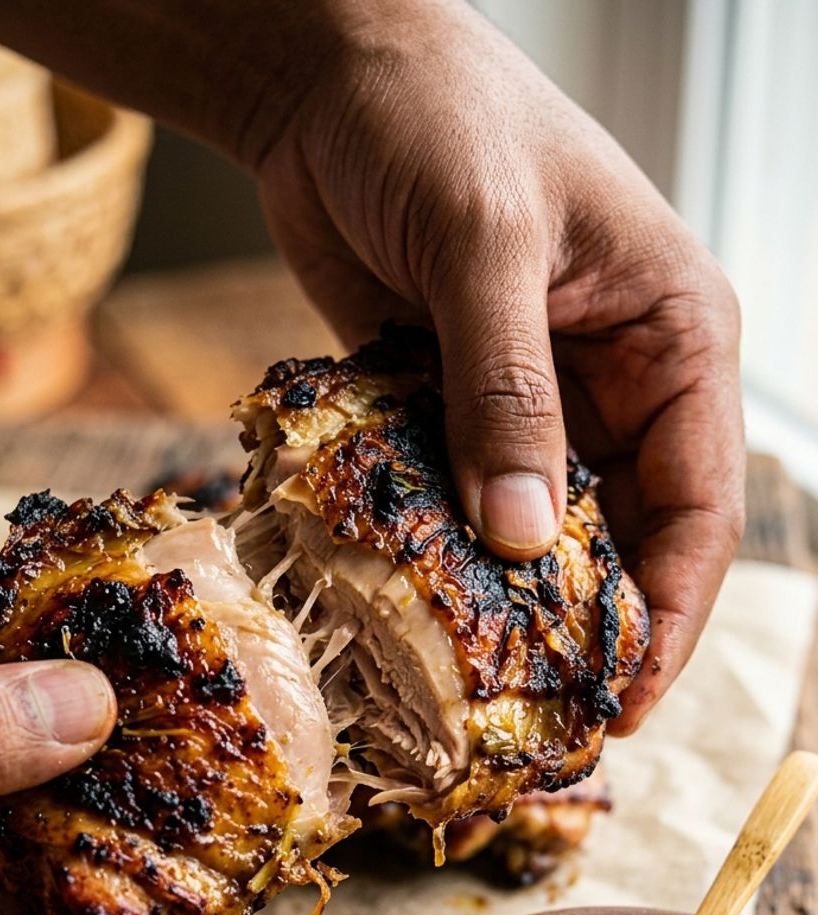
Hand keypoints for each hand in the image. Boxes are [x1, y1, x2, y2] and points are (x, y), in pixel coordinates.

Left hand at [0, 0, 744, 730]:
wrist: (329, 78)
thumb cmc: (437, 116)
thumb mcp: (485, 244)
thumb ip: (506, 392)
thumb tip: (520, 537)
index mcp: (674, 337)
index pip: (699, 506)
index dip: (671, 615)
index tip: (624, 701)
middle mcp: (616, 382)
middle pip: (625, 538)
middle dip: (590, 628)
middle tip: (542, 722)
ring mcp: (534, 403)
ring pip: (540, 533)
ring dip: (509, 603)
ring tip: (474, 691)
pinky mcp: (455, 410)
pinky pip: (462, 503)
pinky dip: (444, 556)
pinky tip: (414, 612)